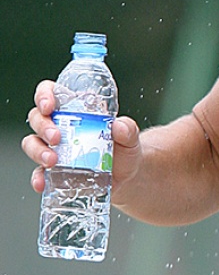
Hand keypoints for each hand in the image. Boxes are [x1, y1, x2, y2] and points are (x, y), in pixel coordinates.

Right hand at [23, 79, 141, 194]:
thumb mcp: (130, 137)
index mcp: (76, 109)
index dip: (44, 95)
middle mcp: (60, 126)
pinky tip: (43, 182)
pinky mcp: (54, 170)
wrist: (128, 175)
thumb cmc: (125, 148)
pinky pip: (38, 172)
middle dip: (43, 126)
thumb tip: (119, 125)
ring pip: (32, 143)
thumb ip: (128, 129)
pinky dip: (38, 177)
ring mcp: (54, 148)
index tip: (49, 106)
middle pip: (37, 118)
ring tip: (53, 161)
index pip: (51, 93)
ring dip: (37, 151)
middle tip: (56, 138)